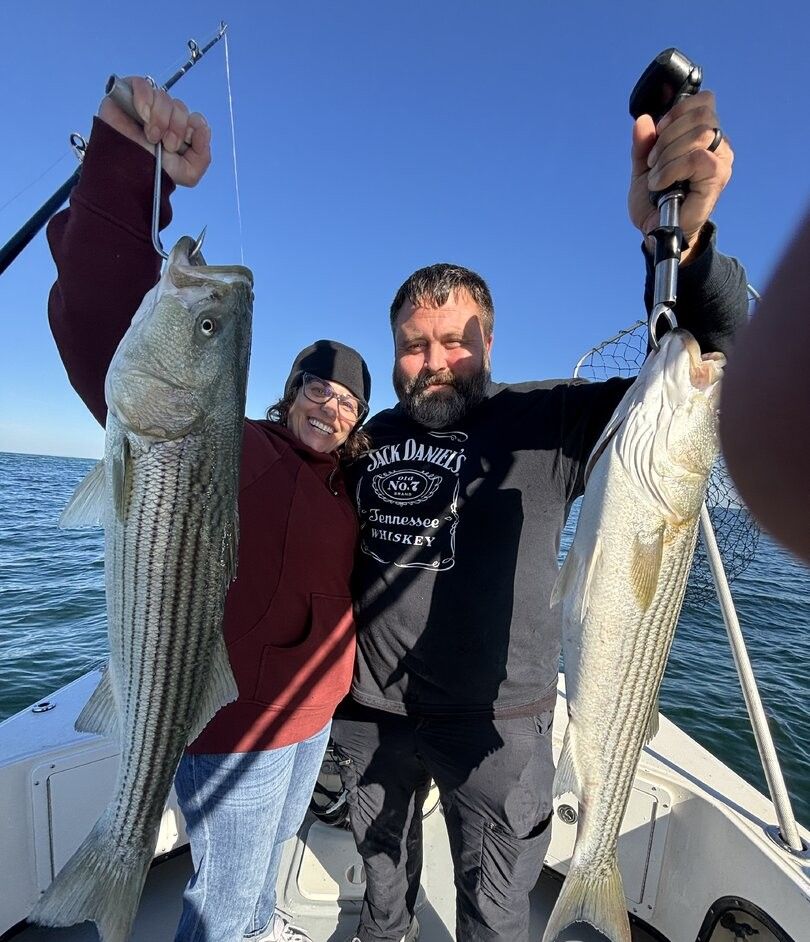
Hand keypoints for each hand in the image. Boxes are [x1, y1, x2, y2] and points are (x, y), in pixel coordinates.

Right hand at [98, 76, 210, 187]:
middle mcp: (164, 115)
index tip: (179, 145)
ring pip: (163, 96)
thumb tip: (203, 127)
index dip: (191, 128)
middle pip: (180, 107)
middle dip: (176, 127)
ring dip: (160, 118)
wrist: (125, 170)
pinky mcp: (127, 94)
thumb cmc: (152, 170)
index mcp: (178, 130)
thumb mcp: (187, 172)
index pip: (194, 118)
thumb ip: (203, 155)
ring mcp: (147, 103)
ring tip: (151, 136)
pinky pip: (142, 84)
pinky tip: (142, 116)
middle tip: (165, 144)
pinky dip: (144, 100)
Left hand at [628, 90, 732, 263]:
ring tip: (656, 176)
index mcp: (702, 135)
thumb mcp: (642, 167)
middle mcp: (717, 144)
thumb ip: (643, 144)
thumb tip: (643, 120)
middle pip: (701, 114)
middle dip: (668, 136)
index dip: (677, 112)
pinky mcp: (718, 177)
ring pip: (700, 134)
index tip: (658, 134)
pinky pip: (697, 158)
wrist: (655, 230)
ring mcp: (721, 160)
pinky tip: (661, 184)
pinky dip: (672, 169)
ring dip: (668, 154)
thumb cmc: (654, 200)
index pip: (703, 101)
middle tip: (654, 161)